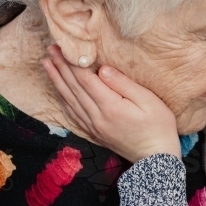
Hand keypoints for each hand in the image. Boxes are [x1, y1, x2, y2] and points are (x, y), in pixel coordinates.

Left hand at [42, 44, 180, 161]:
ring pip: (69, 100)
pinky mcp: (94, 132)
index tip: (61, 47)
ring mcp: (93, 126)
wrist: (155, 158)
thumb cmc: (158, 127)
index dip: (72, 62)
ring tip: (47, 64)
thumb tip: (103, 69)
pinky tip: (58, 90)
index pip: (85, 79)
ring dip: (57, 81)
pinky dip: (63, 99)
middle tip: (50, 49)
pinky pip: (72, 114)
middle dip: (60, 67)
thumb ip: (124, 84)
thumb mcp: (149, 101)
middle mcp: (97, 117)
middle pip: (74, 88)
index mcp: (110, 106)